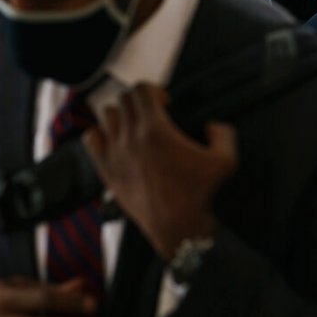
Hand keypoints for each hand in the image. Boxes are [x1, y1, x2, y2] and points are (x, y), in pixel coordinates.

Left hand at [83, 83, 237, 258]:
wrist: (177, 227)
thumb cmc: (199, 195)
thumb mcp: (225, 160)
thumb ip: (223, 133)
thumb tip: (213, 125)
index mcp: (155, 130)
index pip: (141, 89)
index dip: (154, 90)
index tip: (165, 103)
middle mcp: (130, 137)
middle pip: (124, 100)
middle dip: (140, 101)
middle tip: (152, 114)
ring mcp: (114, 153)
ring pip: (107, 115)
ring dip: (121, 114)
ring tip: (134, 125)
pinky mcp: (106, 169)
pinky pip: (91, 139)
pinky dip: (100, 133)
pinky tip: (115, 140)